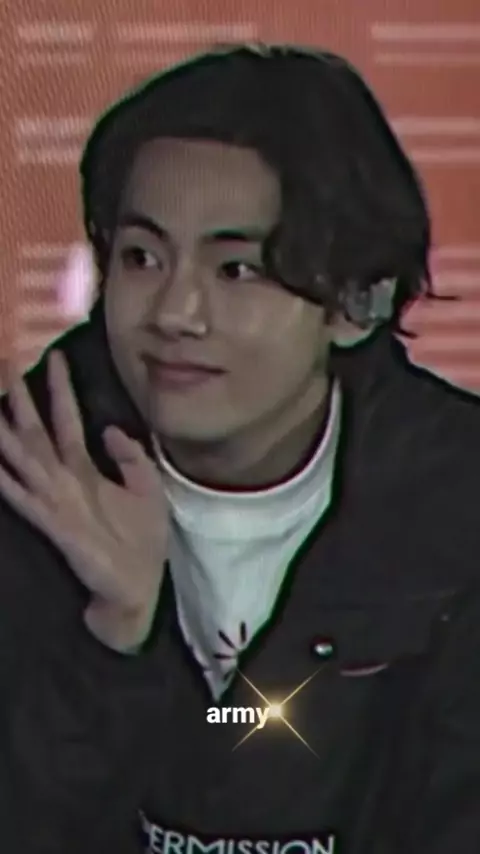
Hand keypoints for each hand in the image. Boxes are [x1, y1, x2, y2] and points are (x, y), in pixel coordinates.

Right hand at [0, 350, 168, 650]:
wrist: (136, 586)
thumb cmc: (141, 540)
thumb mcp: (147, 486)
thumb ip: (130, 455)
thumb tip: (109, 428)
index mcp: (84, 469)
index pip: (67, 419)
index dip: (60, 388)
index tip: (53, 355)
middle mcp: (63, 479)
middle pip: (35, 429)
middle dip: (20, 396)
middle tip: (7, 362)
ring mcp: (54, 500)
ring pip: (22, 455)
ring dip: (5, 429)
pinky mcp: (53, 524)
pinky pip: (22, 496)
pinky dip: (6, 480)